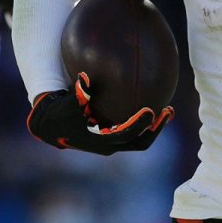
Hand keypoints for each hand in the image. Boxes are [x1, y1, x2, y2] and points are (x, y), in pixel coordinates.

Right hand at [26, 72, 173, 154]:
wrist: (52, 127)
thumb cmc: (61, 113)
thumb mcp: (67, 104)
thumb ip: (77, 93)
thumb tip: (84, 77)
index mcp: (101, 140)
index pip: (127, 135)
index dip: (140, 125)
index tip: (151, 110)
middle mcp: (110, 145)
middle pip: (140, 142)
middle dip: (156, 128)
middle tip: (168, 111)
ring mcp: (113, 142)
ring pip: (140, 139)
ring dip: (154, 126)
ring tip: (168, 109)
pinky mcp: (114, 136)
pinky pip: (133, 130)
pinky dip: (144, 120)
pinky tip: (151, 99)